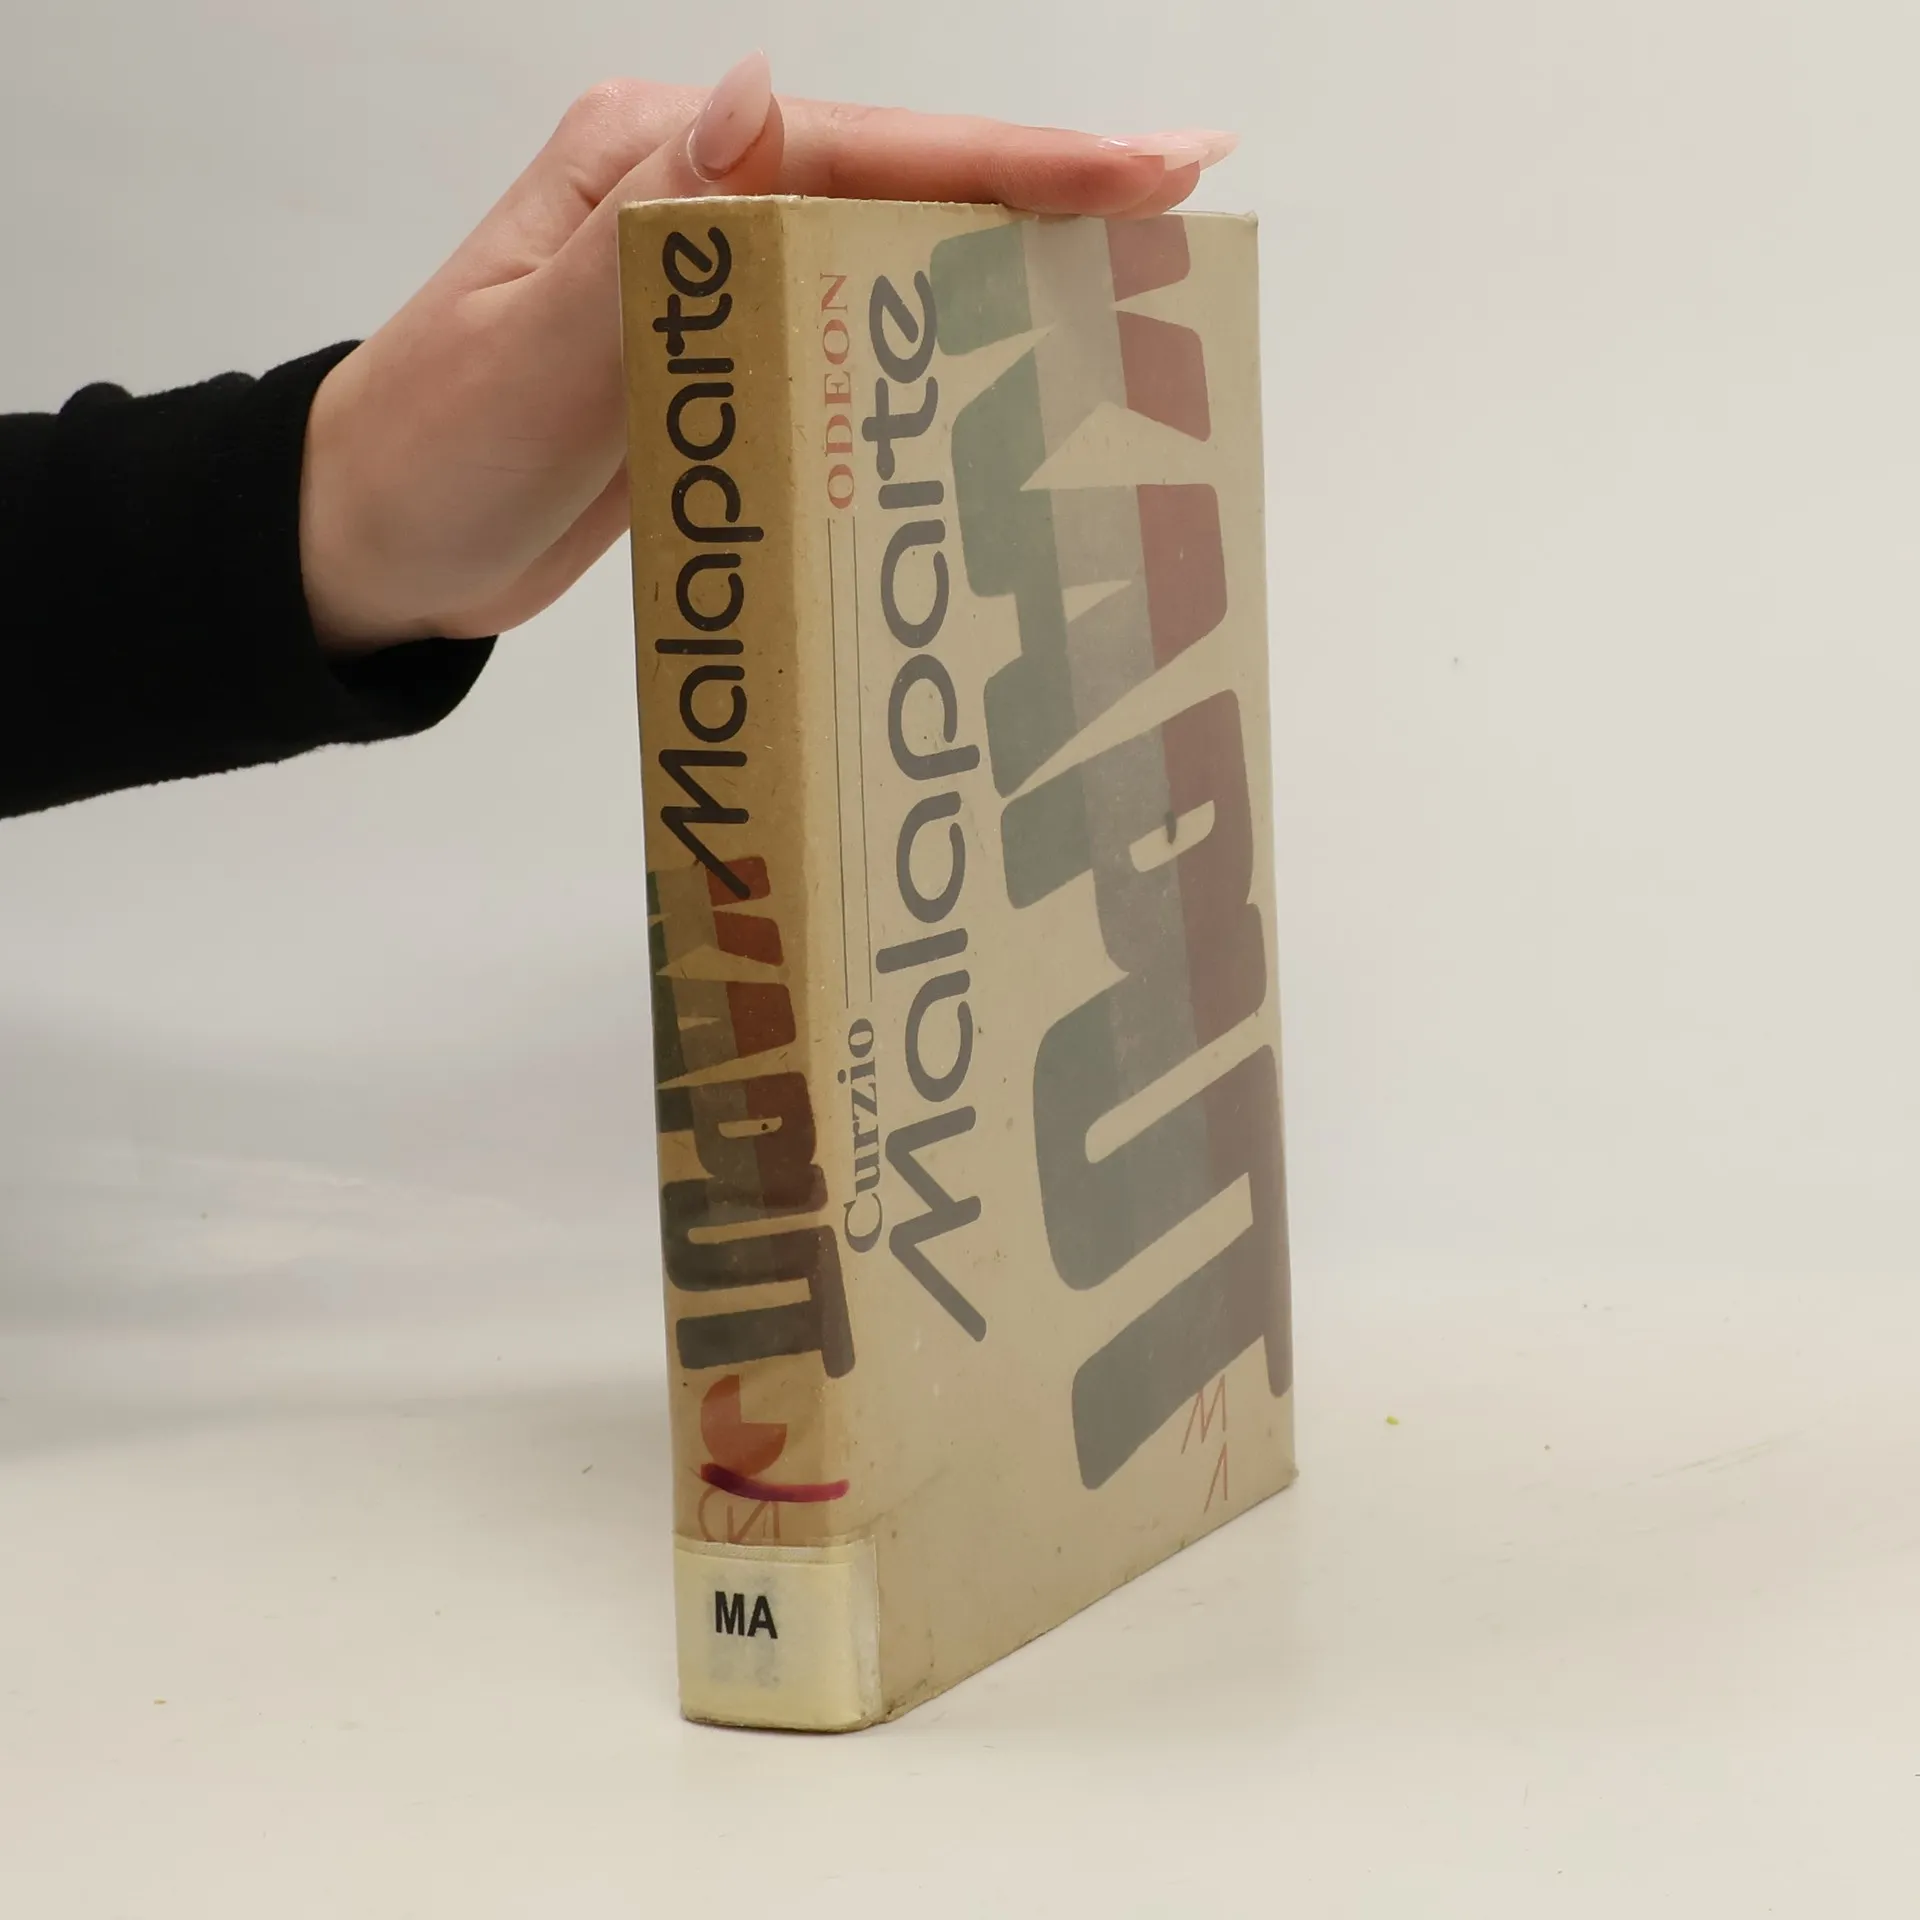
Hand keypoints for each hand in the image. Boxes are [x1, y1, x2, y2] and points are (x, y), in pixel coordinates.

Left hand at [298, 53, 1236, 650]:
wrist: (373, 542)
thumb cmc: (434, 451)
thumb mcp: (532, 347)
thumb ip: (651, 232)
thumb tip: (757, 98)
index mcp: (652, 164)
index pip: (857, 148)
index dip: (1011, 159)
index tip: (1146, 165)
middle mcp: (693, 200)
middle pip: (896, 184)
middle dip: (1042, 194)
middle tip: (1184, 206)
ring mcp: (710, 279)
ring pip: (885, 256)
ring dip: (1004, 265)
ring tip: (1130, 290)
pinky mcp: (718, 357)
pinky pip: (848, 336)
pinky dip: (933, 347)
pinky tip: (1004, 371)